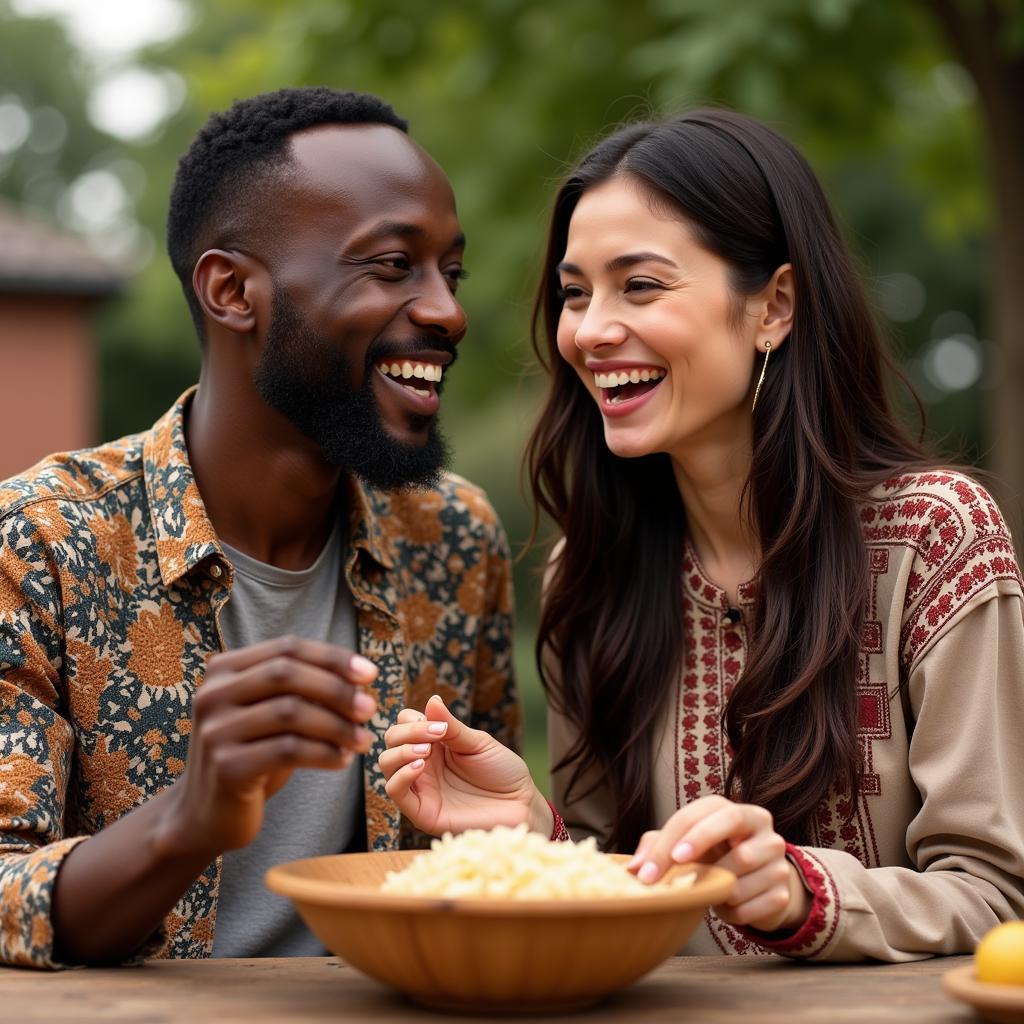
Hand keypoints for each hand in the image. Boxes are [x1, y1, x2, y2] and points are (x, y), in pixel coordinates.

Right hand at [160, 635, 378, 857]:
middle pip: (287, 674)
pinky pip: (288, 750)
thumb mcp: (271, 715)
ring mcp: (215, 730)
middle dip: (336, 689)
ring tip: (363, 741)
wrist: (205, 815)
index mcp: (224, 670)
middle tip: (369, 709)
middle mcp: (213, 694)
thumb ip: (302, 690)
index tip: (370, 674)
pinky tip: (342, 761)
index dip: (333, 658)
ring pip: (290, 712)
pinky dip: (323, 753)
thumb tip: (361, 678)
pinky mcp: (226, 767)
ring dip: (337, 725)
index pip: (287, 648)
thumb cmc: (252, 755)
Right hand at [379, 695, 550, 836]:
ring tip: (426, 751)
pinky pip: (394, 791)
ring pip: (386, 763)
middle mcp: (423, 764)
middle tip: (435, 735)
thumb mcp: (478, 742)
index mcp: (435, 744)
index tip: (438, 723)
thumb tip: (431, 699)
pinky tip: (420, 767)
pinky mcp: (421, 811)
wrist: (520, 804)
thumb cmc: (502, 771)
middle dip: (407, 732)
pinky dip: (401, 775)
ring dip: (401, 751)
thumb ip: (451, 726)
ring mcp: (420, 787)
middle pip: (391, 739)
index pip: (404, 722)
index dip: (413, 719)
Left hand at [626, 795, 810, 931]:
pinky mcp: (783, 892)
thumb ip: (660, 845)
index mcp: (737, 811)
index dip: (681, 832)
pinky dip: (730, 913)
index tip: (661, 860)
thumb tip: (633, 869)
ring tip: (710, 891)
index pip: (708, 811)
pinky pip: (748, 907)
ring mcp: (778, 859)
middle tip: (677, 861)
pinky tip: (727, 906)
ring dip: (714, 890)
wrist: (761, 888)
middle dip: (700, 840)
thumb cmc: (717, 859)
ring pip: (737, 874)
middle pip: (731, 823)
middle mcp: (762, 828)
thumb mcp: (690, 846)